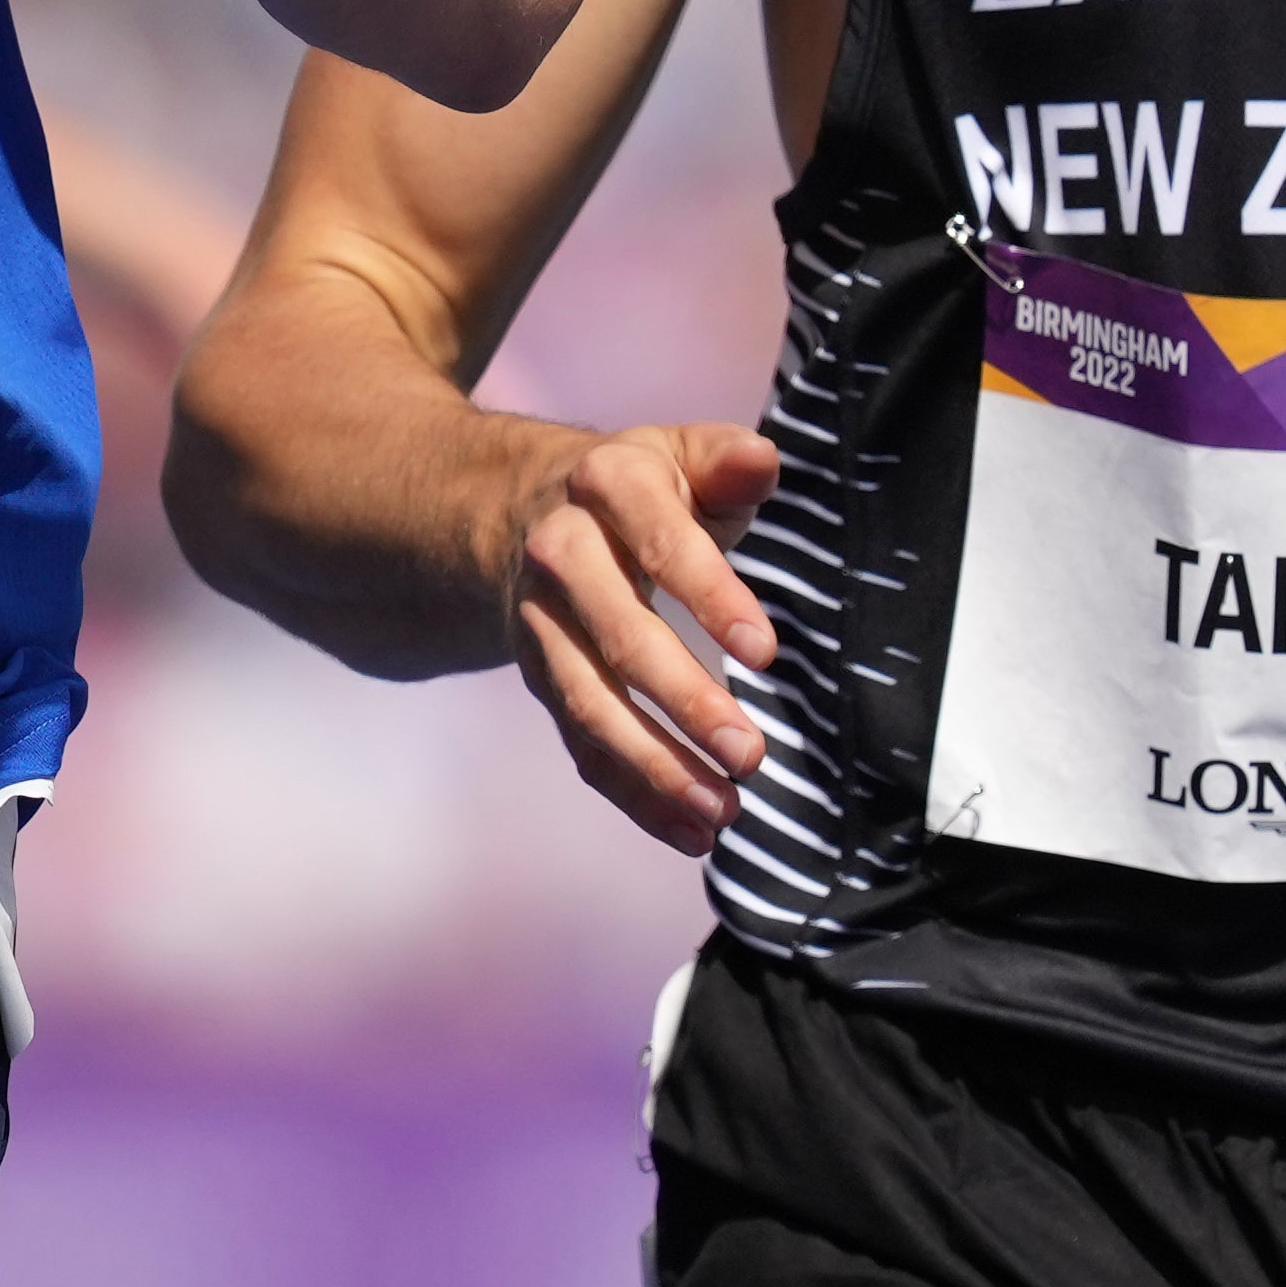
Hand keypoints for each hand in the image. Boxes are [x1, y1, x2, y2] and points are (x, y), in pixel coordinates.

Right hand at [496, 421, 781, 851]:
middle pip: (620, 638)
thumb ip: (726, 460)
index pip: (662, 542)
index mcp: (605, 483)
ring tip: (723, 810)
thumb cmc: (638, 488)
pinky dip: (635, 794)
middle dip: (685, 701)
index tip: (764, 653)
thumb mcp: (679, 455)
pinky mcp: (543, 679)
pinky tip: (691, 831)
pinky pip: (582, 745)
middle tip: (751, 754)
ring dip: (656, 766)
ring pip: (591, 705)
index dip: (711, 596)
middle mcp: (559, 555)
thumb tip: (762, 459)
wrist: (520, 510)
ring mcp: (543, 625)